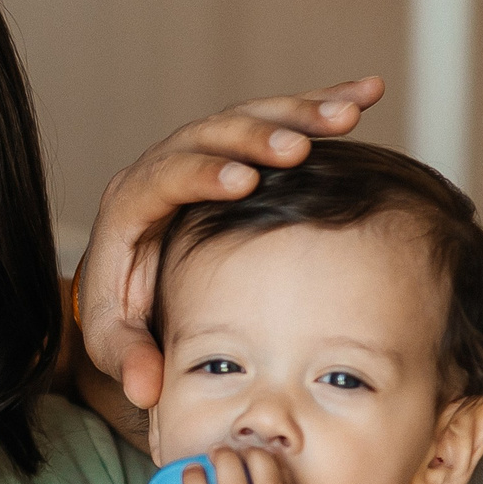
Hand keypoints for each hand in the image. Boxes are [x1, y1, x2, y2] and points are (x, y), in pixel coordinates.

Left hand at [79, 80, 385, 409]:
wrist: (129, 281)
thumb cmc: (123, 311)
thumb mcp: (115, 340)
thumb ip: (128, 359)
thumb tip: (145, 389)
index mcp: (133, 202)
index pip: (165, 176)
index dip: (203, 174)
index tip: (244, 180)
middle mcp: (169, 164)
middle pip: (214, 134)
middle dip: (259, 135)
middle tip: (301, 145)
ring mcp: (208, 150)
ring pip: (254, 116)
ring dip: (303, 112)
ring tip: (350, 112)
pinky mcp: (242, 151)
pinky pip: (284, 120)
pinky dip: (324, 105)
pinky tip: (367, 94)